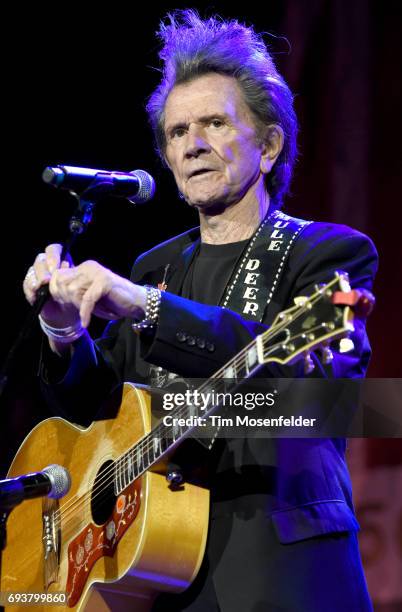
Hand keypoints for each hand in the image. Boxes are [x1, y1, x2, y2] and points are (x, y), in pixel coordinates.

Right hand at [23, 244, 79, 327]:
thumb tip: (67, 267)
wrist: (67, 313)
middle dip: (43, 270)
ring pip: (32, 270)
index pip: (54, 250)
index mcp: (61, 260)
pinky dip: (30, 290)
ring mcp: (38, 275)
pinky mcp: (31, 286)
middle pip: (40, 259)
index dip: (52, 256)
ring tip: (39, 287)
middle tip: (47, 280)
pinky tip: (34, 296)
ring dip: (35, 279)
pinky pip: (27, 284)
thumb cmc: (76, 296)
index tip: (56, 268)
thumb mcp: (78, 285)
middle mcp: (48, 265)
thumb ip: (74, 275)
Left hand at [23, 244, 146, 327]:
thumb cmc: (111, 302)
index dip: (54, 290)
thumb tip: (53, 294)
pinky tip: (86, 322)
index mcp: (83, 268)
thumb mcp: (87, 296)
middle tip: (75, 309)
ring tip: (85, 313)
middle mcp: (88, 267)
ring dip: (76, 306)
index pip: (57, 275)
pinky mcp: (104, 282)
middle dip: (64, 298)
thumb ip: (72, 292)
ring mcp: (97, 273)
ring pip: (72, 290)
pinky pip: (87, 299)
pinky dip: (85, 312)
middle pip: (61, 282)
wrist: (136, 303)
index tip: (62, 303)